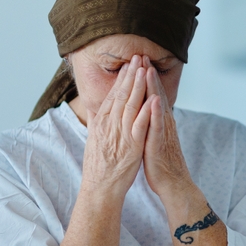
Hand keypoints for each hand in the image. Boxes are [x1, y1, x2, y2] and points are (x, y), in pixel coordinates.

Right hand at [81, 56, 155, 198]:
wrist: (100, 188)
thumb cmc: (99, 166)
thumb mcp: (94, 140)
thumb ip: (95, 123)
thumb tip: (93, 110)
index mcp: (102, 123)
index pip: (113, 95)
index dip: (121, 79)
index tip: (128, 64)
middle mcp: (109, 125)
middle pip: (121, 95)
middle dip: (130, 75)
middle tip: (138, 57)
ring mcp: (120, 135)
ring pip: (129, 106)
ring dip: (138, 87)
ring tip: (144, 69)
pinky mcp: (131, 146)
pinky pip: (139, 126)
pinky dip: (145, 112)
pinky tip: (152, 99)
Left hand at [142, 59, 194, 200]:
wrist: (173, 183)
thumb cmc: (159, 162)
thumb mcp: (150, 137)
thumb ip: (147, 122)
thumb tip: (141, 111)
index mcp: (159, 121)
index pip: (151, 94)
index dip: (145, 78)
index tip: (138, 61)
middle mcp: (163, 122)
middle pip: (155, 94)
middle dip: (148, 75)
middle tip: (142, 55)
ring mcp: (163, 132)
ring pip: (158, 106)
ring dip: (153, 88)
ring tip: (148, 71)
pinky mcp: (160, 144)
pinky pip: (158, 127)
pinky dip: (156, 113)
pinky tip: (153, 102)